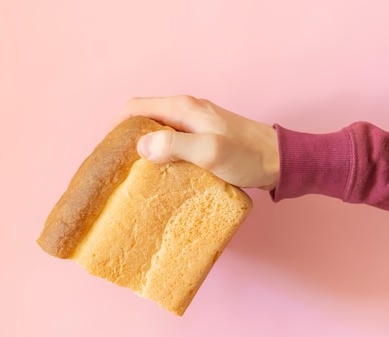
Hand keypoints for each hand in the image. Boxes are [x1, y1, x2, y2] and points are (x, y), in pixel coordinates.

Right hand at [116, 95, 279, 189]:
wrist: (281, 161)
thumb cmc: (249, 156)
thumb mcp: (210, 152)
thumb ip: (176, 146)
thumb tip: (142, 147)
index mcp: (183, 108)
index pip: (135, 107)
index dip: (116, 127)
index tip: (108, 153)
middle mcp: (187, 112)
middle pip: (145, 120)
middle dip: (128, 141)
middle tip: (120, 170)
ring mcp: (196, 125)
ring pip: (159, 133)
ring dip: (147, 151)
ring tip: (138, 177)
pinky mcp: (205, 139)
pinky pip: (174, 144)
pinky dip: (164, 157)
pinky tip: (164, 177)